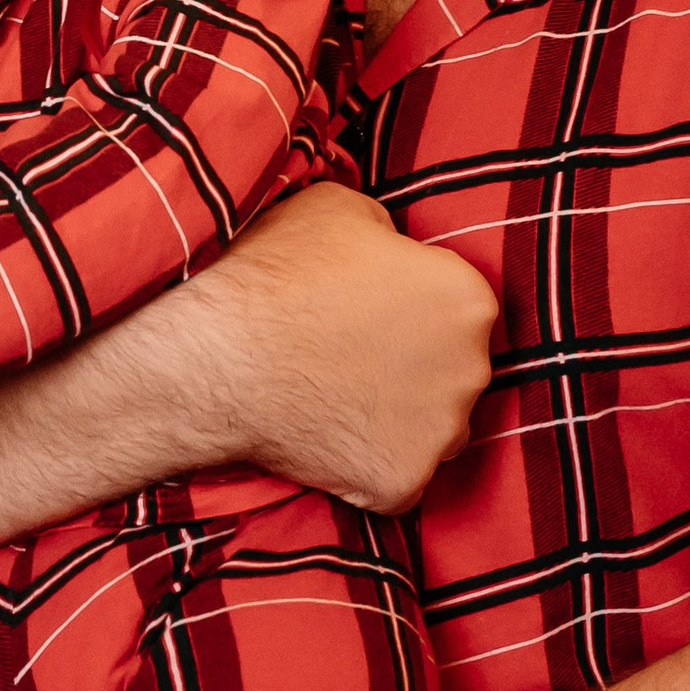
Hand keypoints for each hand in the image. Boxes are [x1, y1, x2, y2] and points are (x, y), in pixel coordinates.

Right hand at [189, 181, 494, 509]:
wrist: (217, 358)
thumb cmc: (274, 276)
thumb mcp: (338, 208)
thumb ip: (388, 231)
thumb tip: (391, 249)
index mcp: (467, 297)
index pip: (456, 306)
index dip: (411, 307)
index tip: (369, 311)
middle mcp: (472, 369)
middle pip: (454, 371)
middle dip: (413, 365)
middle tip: (348, 356)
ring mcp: (442, 433)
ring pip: (434, 429)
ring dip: (398, 418)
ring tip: (337, 398)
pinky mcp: (404, 482)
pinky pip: (398, 478)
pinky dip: (368, 465)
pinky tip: (326, 438)